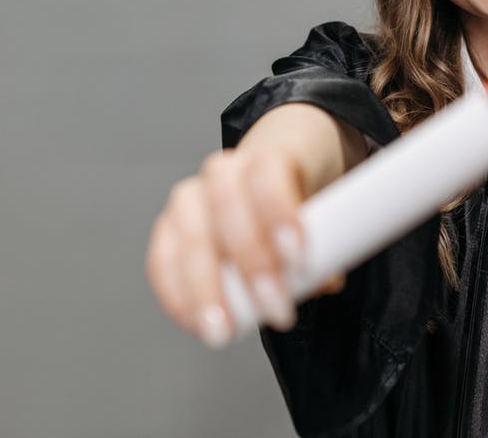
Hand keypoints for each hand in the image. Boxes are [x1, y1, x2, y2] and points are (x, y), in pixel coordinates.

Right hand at [145, 145, 344, 348]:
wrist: (272, 178)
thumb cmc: (298, 197)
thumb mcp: (324, 212)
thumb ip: (325, 244)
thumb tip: (321, 281)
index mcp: (266, 157)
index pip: (268, 176)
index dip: (281, 216)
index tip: (299, 260)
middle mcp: (222, 173)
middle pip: (227, 208)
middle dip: (251, 265)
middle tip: (275, 310)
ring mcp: (190, 200)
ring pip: (190, 238)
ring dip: (206, 290)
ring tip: (225, 330)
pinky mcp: (168, 229)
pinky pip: (162, 261)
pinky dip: (177, 296)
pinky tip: (194, 323)